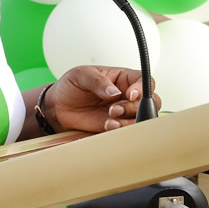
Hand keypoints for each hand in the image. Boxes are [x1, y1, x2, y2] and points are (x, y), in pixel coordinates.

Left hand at [43, 66, 160, 132]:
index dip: (143, 88)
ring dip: (129, 121)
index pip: (144, 80)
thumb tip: (115, 91)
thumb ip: (98, 82)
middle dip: (136, 107)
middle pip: (150, 102)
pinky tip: (107, 126)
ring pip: (142, 118)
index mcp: (122, 78)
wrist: (57, 107)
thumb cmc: (70, 86)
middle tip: (114, 109)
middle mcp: (127, 95)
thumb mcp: (81, 75)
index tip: (130, 94)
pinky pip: (129, 131)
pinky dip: (121, 131)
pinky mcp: (117, 127)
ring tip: (109, 119)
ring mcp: (123, 112)